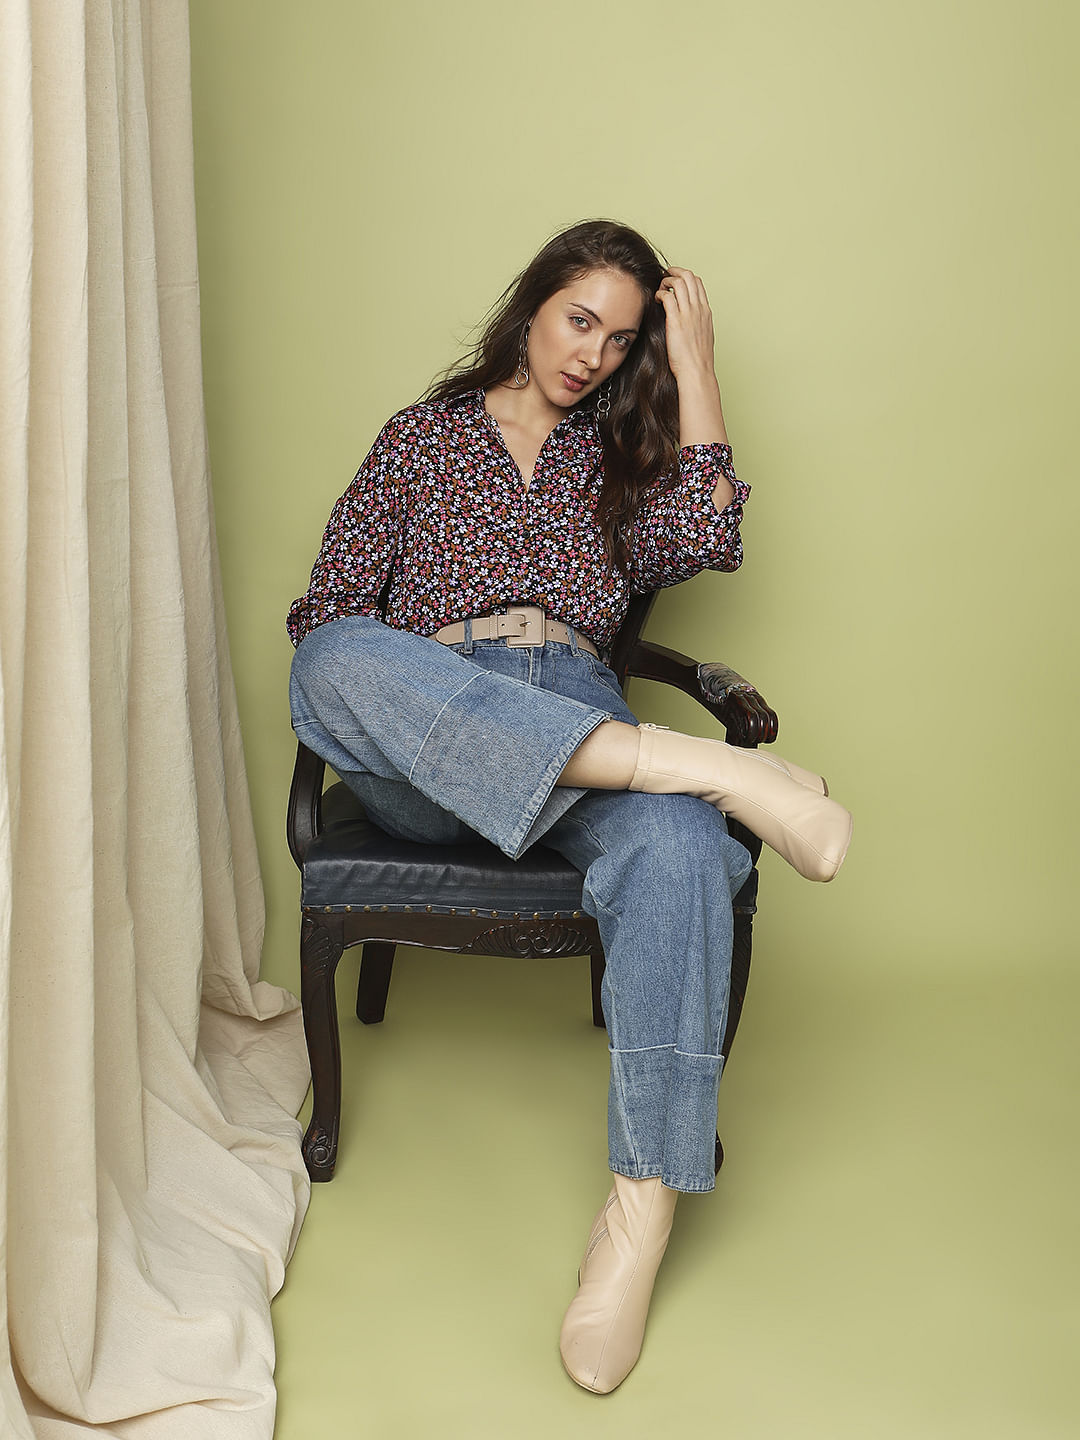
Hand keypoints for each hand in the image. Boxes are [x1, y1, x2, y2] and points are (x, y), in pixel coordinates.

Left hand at [655, 267, 716, 385]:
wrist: (697, 372)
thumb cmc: (697, 360)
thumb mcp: (703, 336)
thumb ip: (697, 323)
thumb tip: (689, 321)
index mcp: (706, 311)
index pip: (698, 283)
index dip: (685, 277)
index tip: (675, 281)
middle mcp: (698, 309)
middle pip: (689, 276)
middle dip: (675, 271)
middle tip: (664, 277)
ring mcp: (688, 314)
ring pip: (678, 282)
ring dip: (666, 281)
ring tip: (659, 289)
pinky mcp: (676, 321)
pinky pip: (667, 295)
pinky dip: (660, 293)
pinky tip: (656, 300)